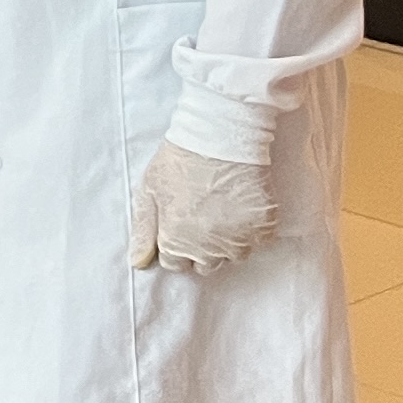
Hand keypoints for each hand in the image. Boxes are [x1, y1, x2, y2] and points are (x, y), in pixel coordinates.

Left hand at [126, 143, 275, 273]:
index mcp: (176, 242)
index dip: (175, 244)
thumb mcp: (149, 192)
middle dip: (200, 247)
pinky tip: (241, 205)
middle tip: (202, 216)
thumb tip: (139, 263)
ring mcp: (239, 241)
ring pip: (232, 256)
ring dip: (227, 241)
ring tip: (222, 209)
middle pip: (204, 264)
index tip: (180, 225)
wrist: (221, 138)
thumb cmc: (180, 161)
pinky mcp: (263, 229)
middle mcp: (208, 249)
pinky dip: (251, 229)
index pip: (175, 264)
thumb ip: (143, 231)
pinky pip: (257, 241)